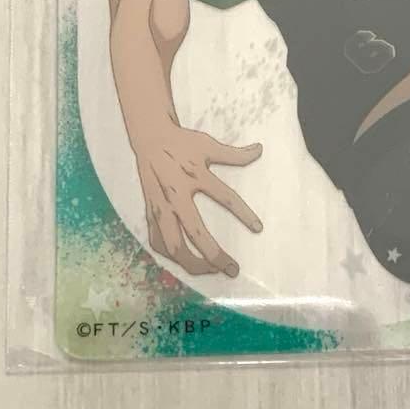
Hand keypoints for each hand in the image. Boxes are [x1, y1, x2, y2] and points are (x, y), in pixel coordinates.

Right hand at [135, 125, 262, 276]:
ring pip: (173, 245)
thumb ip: (234, 153)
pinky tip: (183, 260)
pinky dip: (171, 256)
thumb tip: (259, 150)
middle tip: (231, 268)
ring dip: (191, 262)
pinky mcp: (150, 213)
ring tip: (210, 270)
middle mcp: (176, 196)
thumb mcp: (208, 145)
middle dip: (213, 255)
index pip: (225, 197)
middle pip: (194, 234)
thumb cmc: (180, 142)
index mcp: (194, 176)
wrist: (150, 138)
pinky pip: (158, 241)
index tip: (258, 228)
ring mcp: (161, 207)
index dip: (244, 213)